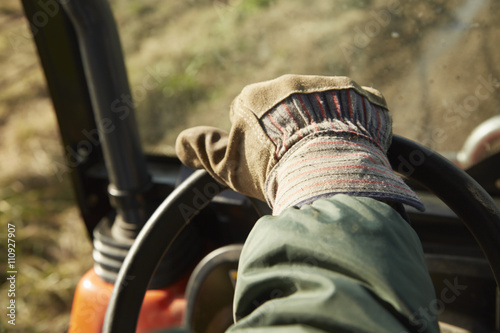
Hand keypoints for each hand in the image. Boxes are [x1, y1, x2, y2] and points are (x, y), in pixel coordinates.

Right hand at [176, 74, 422, 214]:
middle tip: (302, 162)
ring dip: (324, 128)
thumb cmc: (272, 172)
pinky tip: (351, 150)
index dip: (262, 144)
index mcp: (255, 96)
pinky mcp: (362, 94)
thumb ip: (202, 150)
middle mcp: (290, 83)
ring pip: (323, 108)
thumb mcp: (228, 168)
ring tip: (327, 158)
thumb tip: (182, 141)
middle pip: (289, 111)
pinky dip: (356, 127)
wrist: (326, 172)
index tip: (273, 162)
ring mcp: (327, 85)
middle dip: (293, 132)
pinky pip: (359, 108)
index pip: (255, 118)